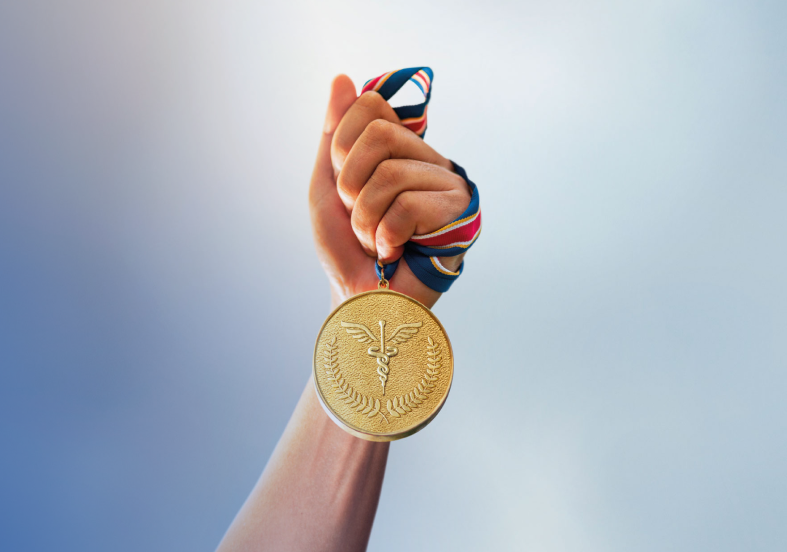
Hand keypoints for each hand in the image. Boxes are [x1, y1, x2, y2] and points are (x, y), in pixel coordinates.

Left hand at [309, 75, 470, 308]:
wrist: (361, 298)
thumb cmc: (347, 249)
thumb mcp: (328, 186)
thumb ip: (333, 135)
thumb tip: (342, 78)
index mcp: (399, 147)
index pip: (371, 106)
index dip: (343, 148)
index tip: (345, 186)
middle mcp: (427, 158)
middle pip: (380, 137)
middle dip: (352, 185)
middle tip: (359, 216)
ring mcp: (446, 184)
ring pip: (390, 175)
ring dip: (366, 219)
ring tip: (377, 240)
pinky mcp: (458, 213)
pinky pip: (407, 206)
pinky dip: (387, 236)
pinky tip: (396, 251)